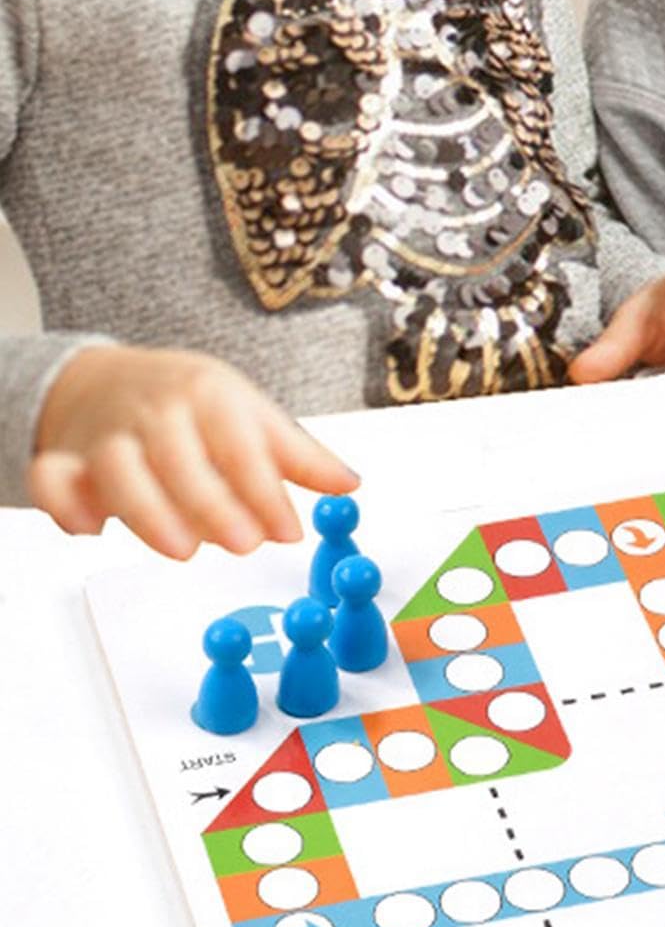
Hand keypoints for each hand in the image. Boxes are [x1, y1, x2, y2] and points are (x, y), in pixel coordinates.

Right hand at [29, 346, 358, 558]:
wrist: (112, 377)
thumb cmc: (198, 405)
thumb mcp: (255, 417)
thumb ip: (299, 457)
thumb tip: (350, 485)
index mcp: (210, 394)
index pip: (240, 443)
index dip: (266, 491)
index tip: (289, 533)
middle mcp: (156, 409)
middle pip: (179, 455)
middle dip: (211, 503)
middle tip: (244, 545)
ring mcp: (108, 432)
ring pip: (117, 467)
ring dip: (147, 510)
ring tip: (184, 550)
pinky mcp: (67, 457)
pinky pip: (52, 477)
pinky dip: (63, 504)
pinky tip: (92, 531)